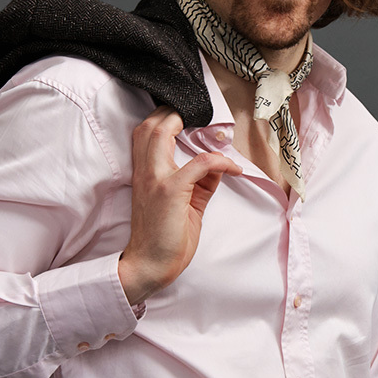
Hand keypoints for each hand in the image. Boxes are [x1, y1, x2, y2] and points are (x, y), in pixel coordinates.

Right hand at [118, 107, 241, 306]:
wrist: (150, 266)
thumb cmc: (164, 240)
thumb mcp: (185, 205)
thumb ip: (200, 183)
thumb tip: (217, 166)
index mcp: (144, 174)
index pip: (145, 133)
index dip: (164, 118)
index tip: (188, 117)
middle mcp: (145, 172)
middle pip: (150, 125)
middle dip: (173, 112)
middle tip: (200, 116)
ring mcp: (156, 180)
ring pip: (162, 133)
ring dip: (188, 124)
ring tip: (215, 133)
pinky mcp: (171, 191)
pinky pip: (200, 164)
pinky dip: (220, 161)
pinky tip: (234, 168)